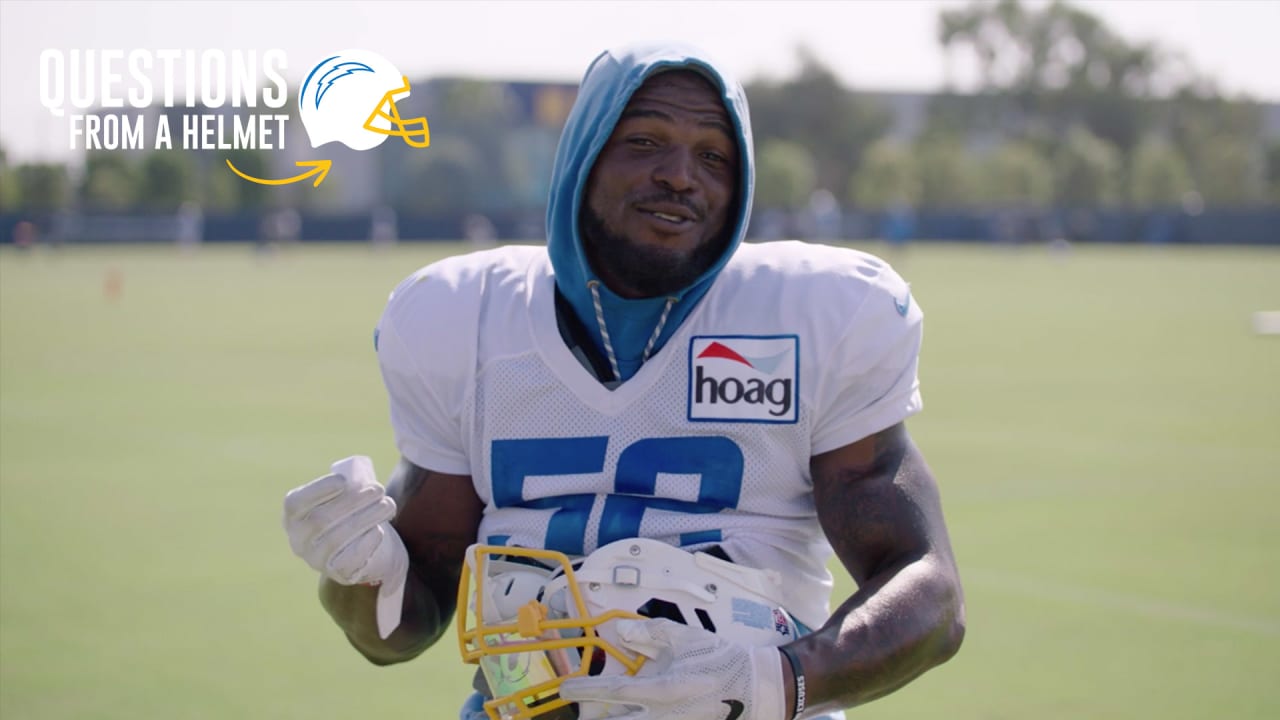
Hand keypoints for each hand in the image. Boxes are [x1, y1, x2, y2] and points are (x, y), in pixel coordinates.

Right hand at [283, 455, 407, 637]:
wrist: (362, 549)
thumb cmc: (350, 513)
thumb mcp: (343, 497)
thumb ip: (347, 486)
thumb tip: (360, 476)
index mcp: (294, 517)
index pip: (295, 504)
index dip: (317, 491)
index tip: (343, 480)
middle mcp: (299, 540)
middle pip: (321, 520)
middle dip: (352, 502)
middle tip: (378, 488)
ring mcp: (317, 560)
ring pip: (337, 540)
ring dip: (365, 519)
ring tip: (388, 504)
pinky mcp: (338, 574)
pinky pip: (349, 561)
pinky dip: (365, 544)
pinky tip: (379, 530)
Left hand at [559, 618, 785, 719]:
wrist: (754, 688)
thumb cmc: (718, 660)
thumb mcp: (684, 638)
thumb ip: (650, 634)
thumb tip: (622, 633)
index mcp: (661, 691)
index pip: (613, 693)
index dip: (585, 690)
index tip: (565, 688)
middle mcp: (662, 717)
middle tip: (581, 714)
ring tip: (603, 714)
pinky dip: (634, 719)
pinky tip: (628, 714)